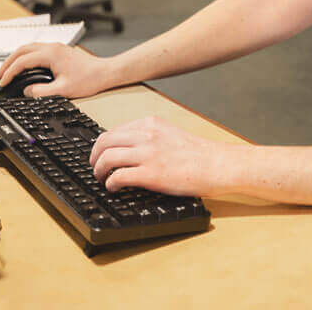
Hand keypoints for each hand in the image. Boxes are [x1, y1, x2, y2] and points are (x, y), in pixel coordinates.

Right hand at [0, 42, 110, 97]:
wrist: (105, 72)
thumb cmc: (89, 79)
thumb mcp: (63, 90)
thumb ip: (41, 92)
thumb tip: (27, 91)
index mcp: (51, 54)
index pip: (22, 61)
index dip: (10, 72)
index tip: (3, 83)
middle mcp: (52, 47)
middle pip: (21, 50)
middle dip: (8, 62)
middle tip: (0, 76)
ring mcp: (55, 47)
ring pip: (28, 48)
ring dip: (16, 58)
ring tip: (8, 71)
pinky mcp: (59, 50)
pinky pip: (36, 50)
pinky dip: (25, 57)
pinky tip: (24, 67)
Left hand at [89, 116, 233, 196]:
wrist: (217, 164)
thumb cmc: (199, 153)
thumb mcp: (171, 133)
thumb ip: (150, 136)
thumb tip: (129, 147)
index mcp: (151, 124)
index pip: (114, 131)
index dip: (102, 145)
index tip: (101, 154)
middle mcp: (146, 135)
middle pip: (105, 142)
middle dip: (94, 156)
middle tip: (95, 167)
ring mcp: (148, 154)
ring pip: (107, 158)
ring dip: (98, 170)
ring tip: (101, 179)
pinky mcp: (151, 174)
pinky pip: (118, 177)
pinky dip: (110, 183)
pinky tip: (113, 188)